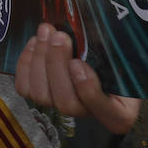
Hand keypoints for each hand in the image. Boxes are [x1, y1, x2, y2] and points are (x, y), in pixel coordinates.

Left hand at [15, 23, 140, 134]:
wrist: (98, 51)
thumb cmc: (117, 56)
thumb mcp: (122, 55)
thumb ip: (113, 52)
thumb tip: (93, 31)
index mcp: (119, 112)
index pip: (108, 115)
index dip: (89, 90)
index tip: (78, 63)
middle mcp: (88, 114)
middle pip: (66, 103)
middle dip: (57, 65)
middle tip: (60, 36)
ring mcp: (60, 105)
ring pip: (41, 95)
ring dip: (40, 59)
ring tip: (46, 33)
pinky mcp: (40, 94)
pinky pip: (24, 87)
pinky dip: (25, 62)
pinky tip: (34, 42)